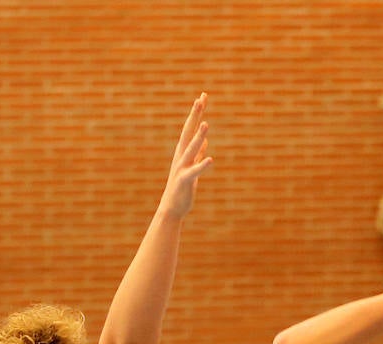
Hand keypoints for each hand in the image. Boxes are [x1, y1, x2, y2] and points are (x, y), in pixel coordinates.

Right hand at [159, 94, 214, 220]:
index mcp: (183, 152)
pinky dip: (202, 166)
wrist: (172, 208)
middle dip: (194, 115)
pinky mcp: (185, 181)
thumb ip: (198, 154)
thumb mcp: (192, 168)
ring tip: (206, 124)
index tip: (202, 96)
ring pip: (191, 149)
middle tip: (200, 99)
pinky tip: (211, 160)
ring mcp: (182, 168)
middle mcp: (181, 156)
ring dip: (198, 137)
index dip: (196, 113)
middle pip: (188, 132)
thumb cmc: (182, 189)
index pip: (190, 128)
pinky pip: (194, 172)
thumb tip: (205, 142)